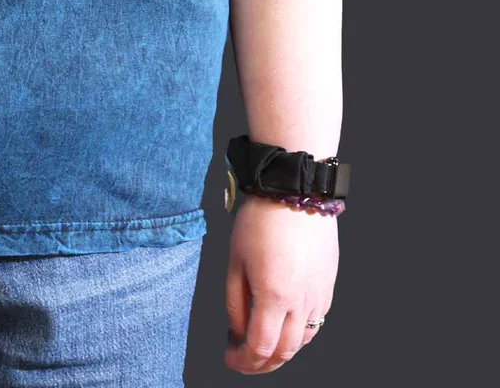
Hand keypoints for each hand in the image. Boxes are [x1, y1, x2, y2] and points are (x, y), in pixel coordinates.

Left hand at [225, 194, 338, 373]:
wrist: (295, 193)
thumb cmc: (261, 221)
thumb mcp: (235, 260)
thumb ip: (235, 301)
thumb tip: (237, 331)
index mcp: (274, 298)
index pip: (260, 348)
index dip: (243, 361)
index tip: (230, 359)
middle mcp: (301, 304)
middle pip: (284, 353)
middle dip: (262, 364)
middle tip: (243, 360)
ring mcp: (319, 297)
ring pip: (302, 341)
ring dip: (281, 351)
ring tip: (261, 345)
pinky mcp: (328, 288)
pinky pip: (314, 323)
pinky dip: (297, 334)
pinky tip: (282, 324)